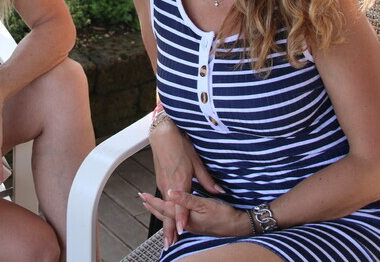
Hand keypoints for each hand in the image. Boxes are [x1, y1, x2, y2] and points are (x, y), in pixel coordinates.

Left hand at [139, 190, 249, 245]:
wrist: (237, 226)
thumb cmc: (223, 215)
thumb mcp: (205, 204)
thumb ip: (186, 199)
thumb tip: (171, 193)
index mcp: (186, 217)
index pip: (166, 208)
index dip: (154, 201)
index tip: (144, 196)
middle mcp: (186, 223)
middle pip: (165, 215)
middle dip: (153, 207)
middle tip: (142, 200)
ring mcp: (191, 225)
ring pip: (170, 217)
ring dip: (160, 210)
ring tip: (151, 205)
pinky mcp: (196, 224)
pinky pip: (177, 219)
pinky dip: (170, 213)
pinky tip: (171, 211)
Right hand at [148, 120, 222, 247]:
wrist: (162, 135)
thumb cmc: (179, 145)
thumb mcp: (196, 162)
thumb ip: (206, 179)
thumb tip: (218, 190)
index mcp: (180, 179)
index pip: (180, 204)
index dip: (181, 218)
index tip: (183, 230)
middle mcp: (169, 184)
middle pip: (169, 212)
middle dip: (169, 229)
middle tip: (170, 244)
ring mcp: (163, 184)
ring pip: (165, 208)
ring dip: (166, 223)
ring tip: (168, 237)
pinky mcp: (161, 182)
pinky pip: (163, 201)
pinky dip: (164, 213)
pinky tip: (165, 220)